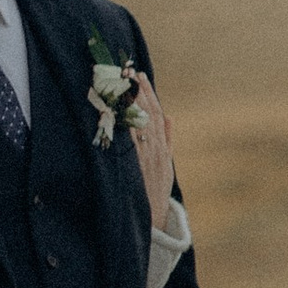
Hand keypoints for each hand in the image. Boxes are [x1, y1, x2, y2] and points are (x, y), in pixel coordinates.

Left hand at [128, 77, 174, 219]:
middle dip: (137, 91)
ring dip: (130, 103)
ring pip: (139, 124)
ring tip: (121, 84)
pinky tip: (117, 112)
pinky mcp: (137, 166)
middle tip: (128, 72)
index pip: (155, 112)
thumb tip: (170, 116)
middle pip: (146, 113)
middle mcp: (155, 148)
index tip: (139, 76)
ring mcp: (146, 156)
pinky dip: (125, 127)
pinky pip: (130, 142)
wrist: (154, 215)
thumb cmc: (157, 188)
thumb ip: (168, 138)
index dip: (148, 93)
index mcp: (162, 146)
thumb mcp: (167, 162)